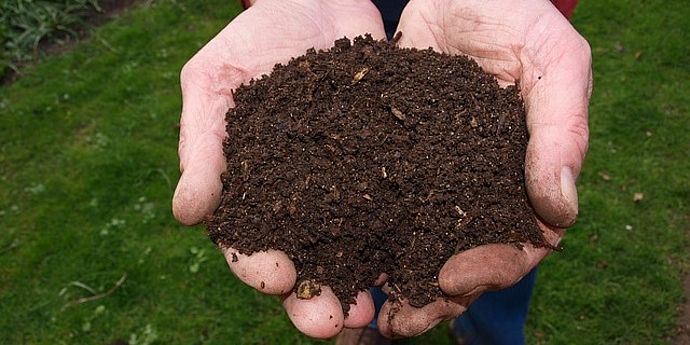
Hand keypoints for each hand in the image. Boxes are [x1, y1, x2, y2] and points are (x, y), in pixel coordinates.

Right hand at [172, 0, 384, 337]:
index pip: (247, 241)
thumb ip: (201, 144)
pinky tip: (417, 261)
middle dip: (313, 297)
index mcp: (251, 187)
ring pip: (351, 249)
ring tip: (374, 312)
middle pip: (303, 260)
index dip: (257, 265)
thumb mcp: (215, 81)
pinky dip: (404, 239)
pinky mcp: (385, 167)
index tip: (277, 278)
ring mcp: (345, 186)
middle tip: (331, 323)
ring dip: (360, 284)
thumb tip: (186, 214)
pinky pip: (396, 209)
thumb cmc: (256, 37)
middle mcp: (299, 198)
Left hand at [376, 0, 591, 337]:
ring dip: (388, 280)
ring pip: (412, 243)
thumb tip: (560, 211)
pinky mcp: (386, 160)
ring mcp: (429, 178)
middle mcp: (473, 188)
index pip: (517, 243)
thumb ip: (562, 129)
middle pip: (458, 259)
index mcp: (521, 178)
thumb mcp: (552, 59)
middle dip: (431, 295)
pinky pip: (370, 205)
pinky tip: (329, 256)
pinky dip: (354, 235)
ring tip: (358, 308)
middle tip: (397, 321)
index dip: (490, 269)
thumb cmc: (514, 14)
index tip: (452, 279)